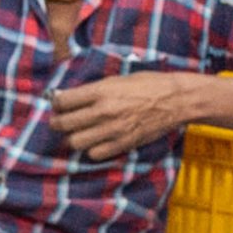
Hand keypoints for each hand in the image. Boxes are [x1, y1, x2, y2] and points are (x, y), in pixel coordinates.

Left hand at [51, 73, 193, 159]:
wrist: (176, 100)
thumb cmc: (149, 84)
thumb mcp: (119, 78)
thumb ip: (95, 89)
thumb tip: (71, 96)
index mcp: (101, 91)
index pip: (62, 101)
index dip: (56, 103)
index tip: (59, 104)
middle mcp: (103, 111)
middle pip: (63, 124)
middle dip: (58, 122)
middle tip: (60, 121)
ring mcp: (113, 130)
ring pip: (75, 142)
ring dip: (74, 138)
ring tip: (79, 133)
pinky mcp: (123, 144)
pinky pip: (95, 154)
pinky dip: (92, 149)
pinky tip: (97, 142)